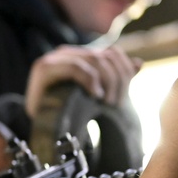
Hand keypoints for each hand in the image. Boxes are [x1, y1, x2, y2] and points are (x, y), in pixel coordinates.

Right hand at [25, 44, 142, 117]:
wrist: (38, 125)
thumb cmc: (66, 111)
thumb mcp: (96, 94)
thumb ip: (115, 78)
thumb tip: (139, 64)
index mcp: (80, 55)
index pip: (113, 53)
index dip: (125, 71)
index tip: (124, 96)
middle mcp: (68, 52)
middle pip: (106, 57)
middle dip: (117, 80)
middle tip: (115, 103)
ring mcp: (55, 58)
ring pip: (94, 60)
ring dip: (107, 82)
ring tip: (106, 102)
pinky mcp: (45, 67)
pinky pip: (76, 67)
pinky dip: (90, 80)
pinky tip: (95, 94)